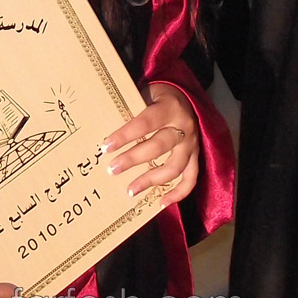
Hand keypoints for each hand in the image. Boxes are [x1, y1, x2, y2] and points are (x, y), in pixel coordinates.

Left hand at [101, 83, 198, 206]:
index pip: (145, 123)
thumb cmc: (157, 97)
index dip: (125, 135)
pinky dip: (178, 193)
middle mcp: (184, 127)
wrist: (183, 96)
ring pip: (174, 167)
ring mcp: (192, 144)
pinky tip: (161, 202)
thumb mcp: (145, 95)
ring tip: (130, 190)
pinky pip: (191, 178)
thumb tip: (101, 128)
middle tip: (112, 169)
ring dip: (151, 180)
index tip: (106, 146)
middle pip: (158, 147)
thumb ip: (131, 110)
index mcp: (169, 108)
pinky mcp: (195, 157)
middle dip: (133, 159)